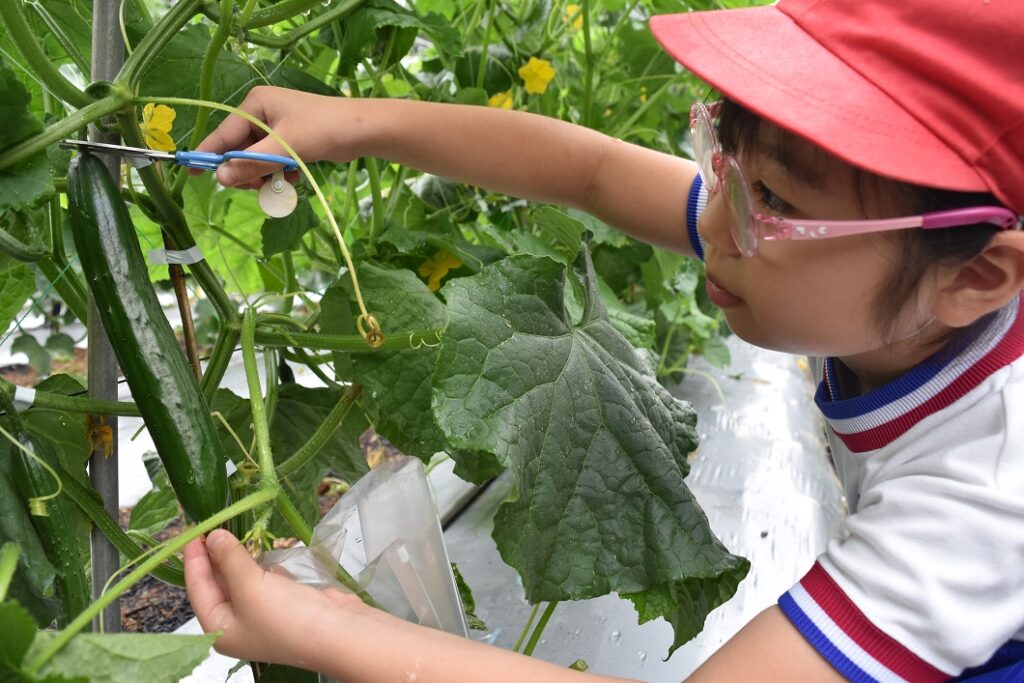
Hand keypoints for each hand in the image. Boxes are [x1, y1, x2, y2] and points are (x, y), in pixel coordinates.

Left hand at [184, 529, 364, 667]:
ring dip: (240, 557)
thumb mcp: (250, 586)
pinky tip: (263, 550)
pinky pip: (266, 579)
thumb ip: (229, 558)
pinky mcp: (286, 602)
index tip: (194, 531)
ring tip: (235, 530)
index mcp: (220, 629)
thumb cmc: (286, 617)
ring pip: (243, 579)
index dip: (195, 559)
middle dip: (216, 556)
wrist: (338, 632)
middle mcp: (238, 624)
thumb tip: (213, 536)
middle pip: (219, 584)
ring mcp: (263, 613)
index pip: (198, 589)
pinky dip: (263, 564)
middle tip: (214, 525)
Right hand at [191, 86, 364, 188]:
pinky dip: (278, 173)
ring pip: (255, 159)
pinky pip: (272, 161)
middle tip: (257, 187)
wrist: (364, 130)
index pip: (224, 133)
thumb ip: (252, 163)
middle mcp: (262, 113)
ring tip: (279, 183)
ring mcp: (276, 127)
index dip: (208, 154)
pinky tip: (293, 177)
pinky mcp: (290, 140)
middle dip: (245, 171)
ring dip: (263, 175)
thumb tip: (220, 177)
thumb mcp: (285, 148)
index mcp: (255, 104)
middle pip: (238, 149)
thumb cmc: (324, 130)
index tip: (191, 174)